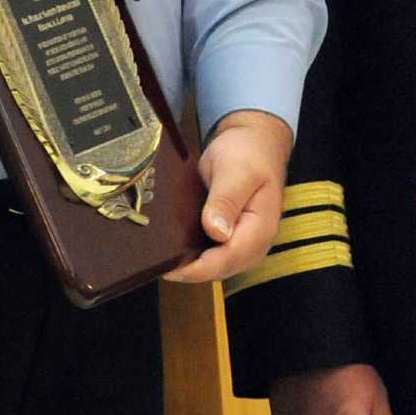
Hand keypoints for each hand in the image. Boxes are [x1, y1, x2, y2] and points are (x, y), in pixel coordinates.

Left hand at [164, 109, 293, 282]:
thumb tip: (216, 232)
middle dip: (188, 271)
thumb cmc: (247, 153)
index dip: (196, 269)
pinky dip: (193, 255)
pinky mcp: (231, 238)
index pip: (227, 260)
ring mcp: (243, 243)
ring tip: (160, 258)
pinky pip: (211, 254)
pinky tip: (173, 249)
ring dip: (189, 266)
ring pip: (214, 266)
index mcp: (260, 229)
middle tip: (155, 263)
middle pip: (218, 269)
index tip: (167, 267)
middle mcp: (254, 243)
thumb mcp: (236, 170)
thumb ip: (226, 200)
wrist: (254, 143)